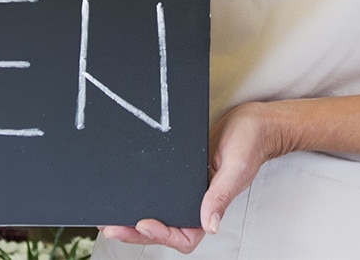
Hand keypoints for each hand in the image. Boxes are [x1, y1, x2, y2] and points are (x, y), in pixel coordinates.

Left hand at [99, 101, 295, 253]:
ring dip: (132, 219)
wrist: (252, 122)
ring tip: (108, 216)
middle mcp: (196, 204)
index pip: (185, 237)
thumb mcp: (236, 168)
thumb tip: (210, 225)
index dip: (162, 235)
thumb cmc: (251, 144)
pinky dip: (140, 196)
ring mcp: (185, 191)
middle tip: (110, 226)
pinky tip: (123, 192)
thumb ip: (221, 196)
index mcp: (210, 208)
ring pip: (157, 213)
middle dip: (135, 232)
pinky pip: (157, 191)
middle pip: (163, 230)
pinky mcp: (177, 175)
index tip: (144, 223)